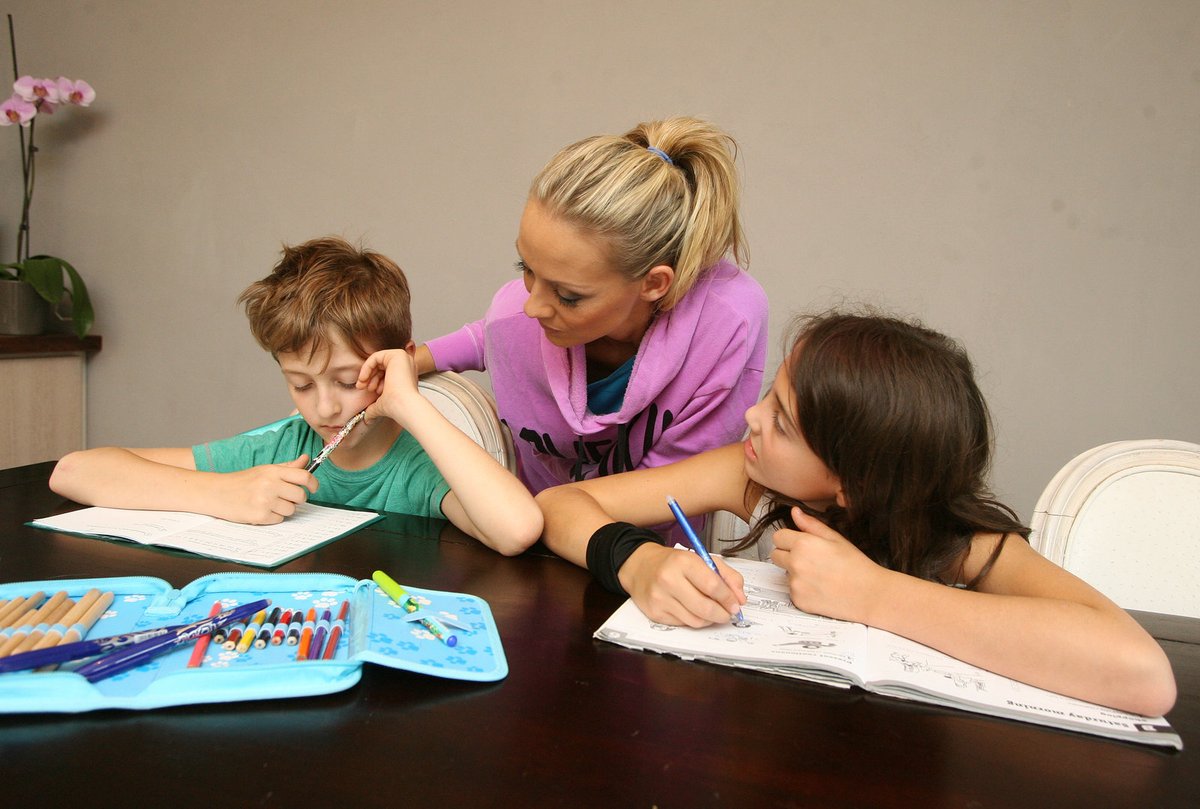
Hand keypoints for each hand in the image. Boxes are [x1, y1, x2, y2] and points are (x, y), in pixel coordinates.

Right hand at [212, 456, 315, 523]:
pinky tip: (261, 510)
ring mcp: (265, 501)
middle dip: (297, 499)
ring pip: (291, 510)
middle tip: (286, 497)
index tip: (313, 488)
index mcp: (273, 471)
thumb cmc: (242, 481)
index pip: (304, 476)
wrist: (217, 493)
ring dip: (283, 509)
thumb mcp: (265, 470)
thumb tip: (306, 459)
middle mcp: (270, 485)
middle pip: (300, 496)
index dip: (313, 483)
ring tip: (268, 503)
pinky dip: (273, 517)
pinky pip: (279, 519)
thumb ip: (288, 467)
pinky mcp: (259, 516)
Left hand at [357, 347, 420, 424]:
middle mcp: (407, 365)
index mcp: (405, 375)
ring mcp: (404, 359)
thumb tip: (367, 418)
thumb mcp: (383, 404)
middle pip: (381, 365)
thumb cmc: (398, 406)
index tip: (365, 390)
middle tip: (362, 387)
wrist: (404, 406)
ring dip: (367, 373)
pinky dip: (367, 366)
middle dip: (368, 377)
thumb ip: (374, 407)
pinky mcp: (398, 355)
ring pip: (378, 361)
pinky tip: (364, 378)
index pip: (385, 372)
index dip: (372, 380)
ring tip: (364, 386)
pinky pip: (376, 356)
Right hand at [619, 543, 746, 627]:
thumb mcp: (702, 559)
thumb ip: (727, 576)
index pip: (713, 586)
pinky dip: (694, 620)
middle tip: (728, 613)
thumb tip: (740, 599)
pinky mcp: (654, 613)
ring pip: (696, 620)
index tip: (736, 604)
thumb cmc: (674, 562)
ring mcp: (660, 598)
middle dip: (723, 614)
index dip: (729, 599)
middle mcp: (669, 579)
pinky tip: (693, 610)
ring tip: (712, 611)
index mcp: (684, 562)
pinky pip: (683, 624)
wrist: (639, 566)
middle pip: (705, 608)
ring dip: (710, 619)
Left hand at [769, 507, 886, 622]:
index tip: (798, 544)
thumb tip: (795, 512)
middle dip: (787, 555)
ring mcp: (795, 584)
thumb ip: (811, 525)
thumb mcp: (835, 538)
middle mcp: (795, 563)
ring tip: (820, 576)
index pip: (778, 537)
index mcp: (803, 544)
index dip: (788, 539)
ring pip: (785, 574)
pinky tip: (820, 589)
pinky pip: (792, 591)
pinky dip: (802, 590)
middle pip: (775, 555)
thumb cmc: (856, 565)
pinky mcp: (798, 601)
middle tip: (810, 560)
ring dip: (796, 573)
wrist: (869, 595)